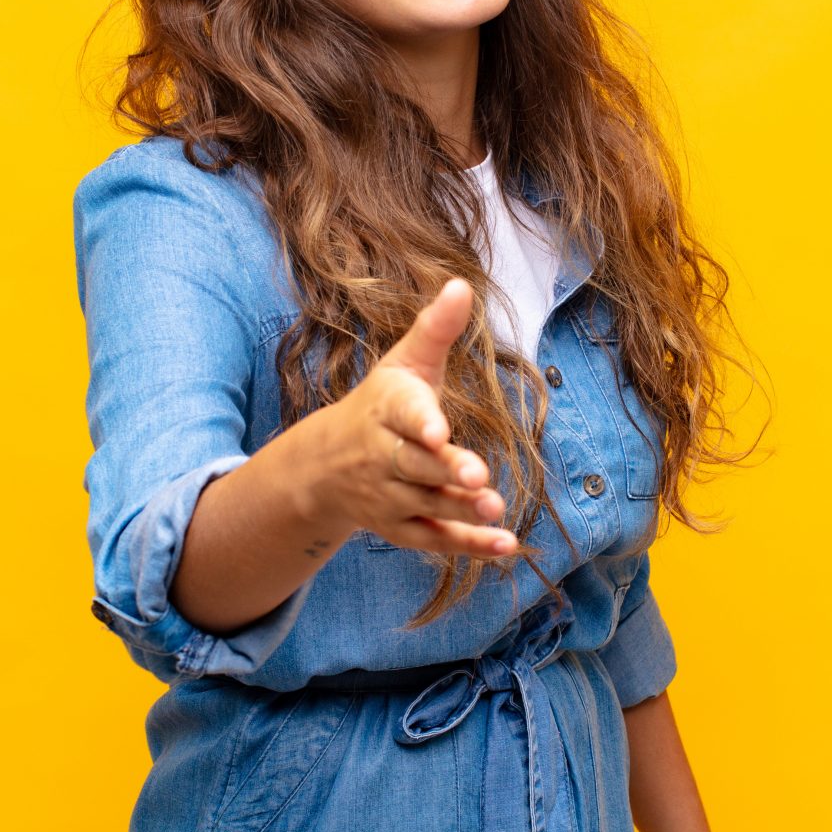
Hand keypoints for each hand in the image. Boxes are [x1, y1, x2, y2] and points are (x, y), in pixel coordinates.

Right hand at [301, 278, 517, 556]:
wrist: (326, 466)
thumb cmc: (382, 404)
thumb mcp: (404, 363)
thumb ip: (435, 329)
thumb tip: (463, 284)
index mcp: (386, 409)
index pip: (402, 414)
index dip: (421, 422)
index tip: (438, 429)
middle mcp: (384, 455)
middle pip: (416, 465)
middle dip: (446, 472)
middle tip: (478, 477)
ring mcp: (390, 496)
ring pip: (427, 505)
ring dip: (461, 510)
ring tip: (496, 509)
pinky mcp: (401, 528)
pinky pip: (435, 540)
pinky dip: (469, 547)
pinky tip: (505, 546)